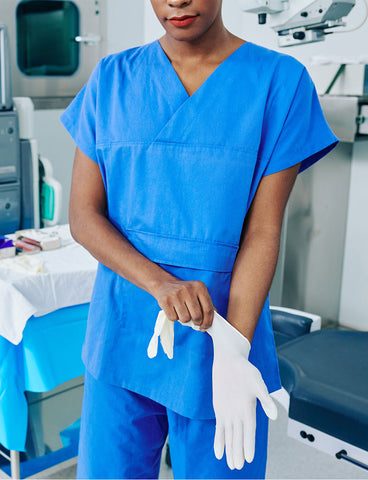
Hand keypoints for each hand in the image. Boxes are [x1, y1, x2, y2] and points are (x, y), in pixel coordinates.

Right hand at [152, 278, 214, 330]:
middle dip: (196, 322)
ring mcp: (176, 294)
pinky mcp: (165, 300)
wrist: (165, 284)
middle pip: (197, 316)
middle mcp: (188, 289)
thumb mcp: (198, 293)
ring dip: (184, 320)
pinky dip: (174, 318)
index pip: (208, 309)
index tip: (204, 327)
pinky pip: (173, 318)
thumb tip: (215, 319)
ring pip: (185, 319)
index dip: (208, 322)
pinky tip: (174, 310)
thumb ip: (207, 305)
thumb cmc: (185, 292)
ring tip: (182, 312)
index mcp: (199, 286)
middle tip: (194, 321)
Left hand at [207, 314, 277, 469]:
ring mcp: (229, 412)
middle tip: (237, 467)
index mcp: (249, 408)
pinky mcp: (220, 409)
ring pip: (230, 435)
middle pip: (239, 437)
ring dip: (230, 449)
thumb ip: (265, 399)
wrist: (229, 360)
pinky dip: (219, 439)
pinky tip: (218, 452)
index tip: (249, 459)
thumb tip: (274, 415)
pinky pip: (219, 428)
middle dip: (238, 452)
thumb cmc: (245, 369)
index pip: (250, 431)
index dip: (249, 445)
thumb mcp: (256, 381)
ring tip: (231, 465)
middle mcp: (239, 413)